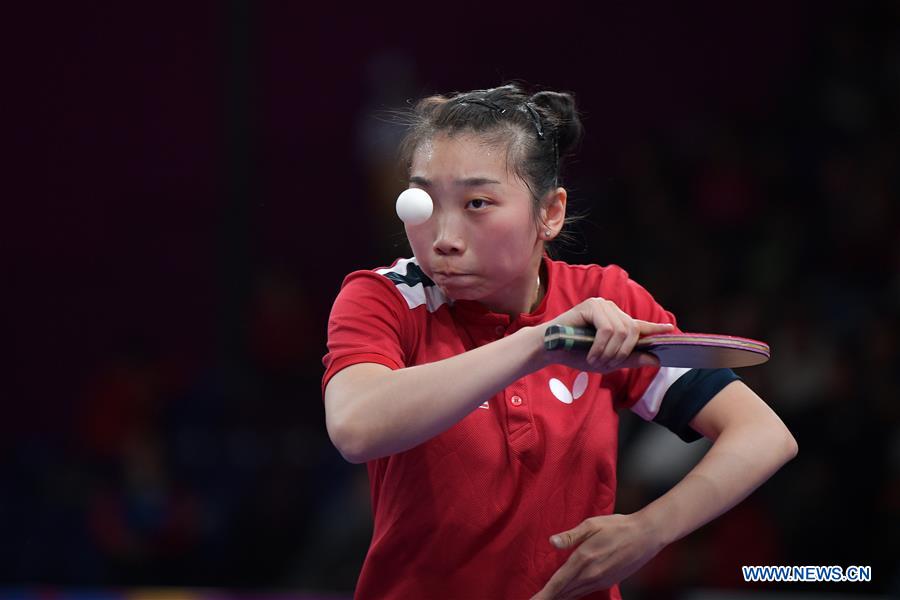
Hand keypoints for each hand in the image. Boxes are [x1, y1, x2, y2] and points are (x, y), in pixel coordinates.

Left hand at [531, 513, 665, 599]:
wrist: (646, 535)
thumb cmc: (618, 526)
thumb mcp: (592, 524)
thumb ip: (570, 536)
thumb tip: (551, 542)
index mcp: (583, 559)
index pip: (558, 582)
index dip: (544, 594)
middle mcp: (591, 574)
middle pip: (564, 593)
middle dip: (549, 599)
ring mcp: (600, 580)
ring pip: (574, 595)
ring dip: (559, 599)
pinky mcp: (608, 582)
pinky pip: (584, 593)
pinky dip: (572, 596)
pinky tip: (566, 596)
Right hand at [541, 297, 673, 372]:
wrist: (549, 349)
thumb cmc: (575, 353)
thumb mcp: (607, 360)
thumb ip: (631, 359)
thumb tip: (655, 360)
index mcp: (616, 321)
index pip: (639, 324)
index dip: (655, 328)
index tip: (670, 329)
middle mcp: (612, 310)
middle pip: (632, 331)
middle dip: (621, 354)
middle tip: (604, 365)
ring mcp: (602, 305)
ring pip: (621, 331)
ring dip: (609, 352)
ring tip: (594, 361)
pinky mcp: (591, 305)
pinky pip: (607, 329)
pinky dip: (600, 346)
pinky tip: (590, 354)